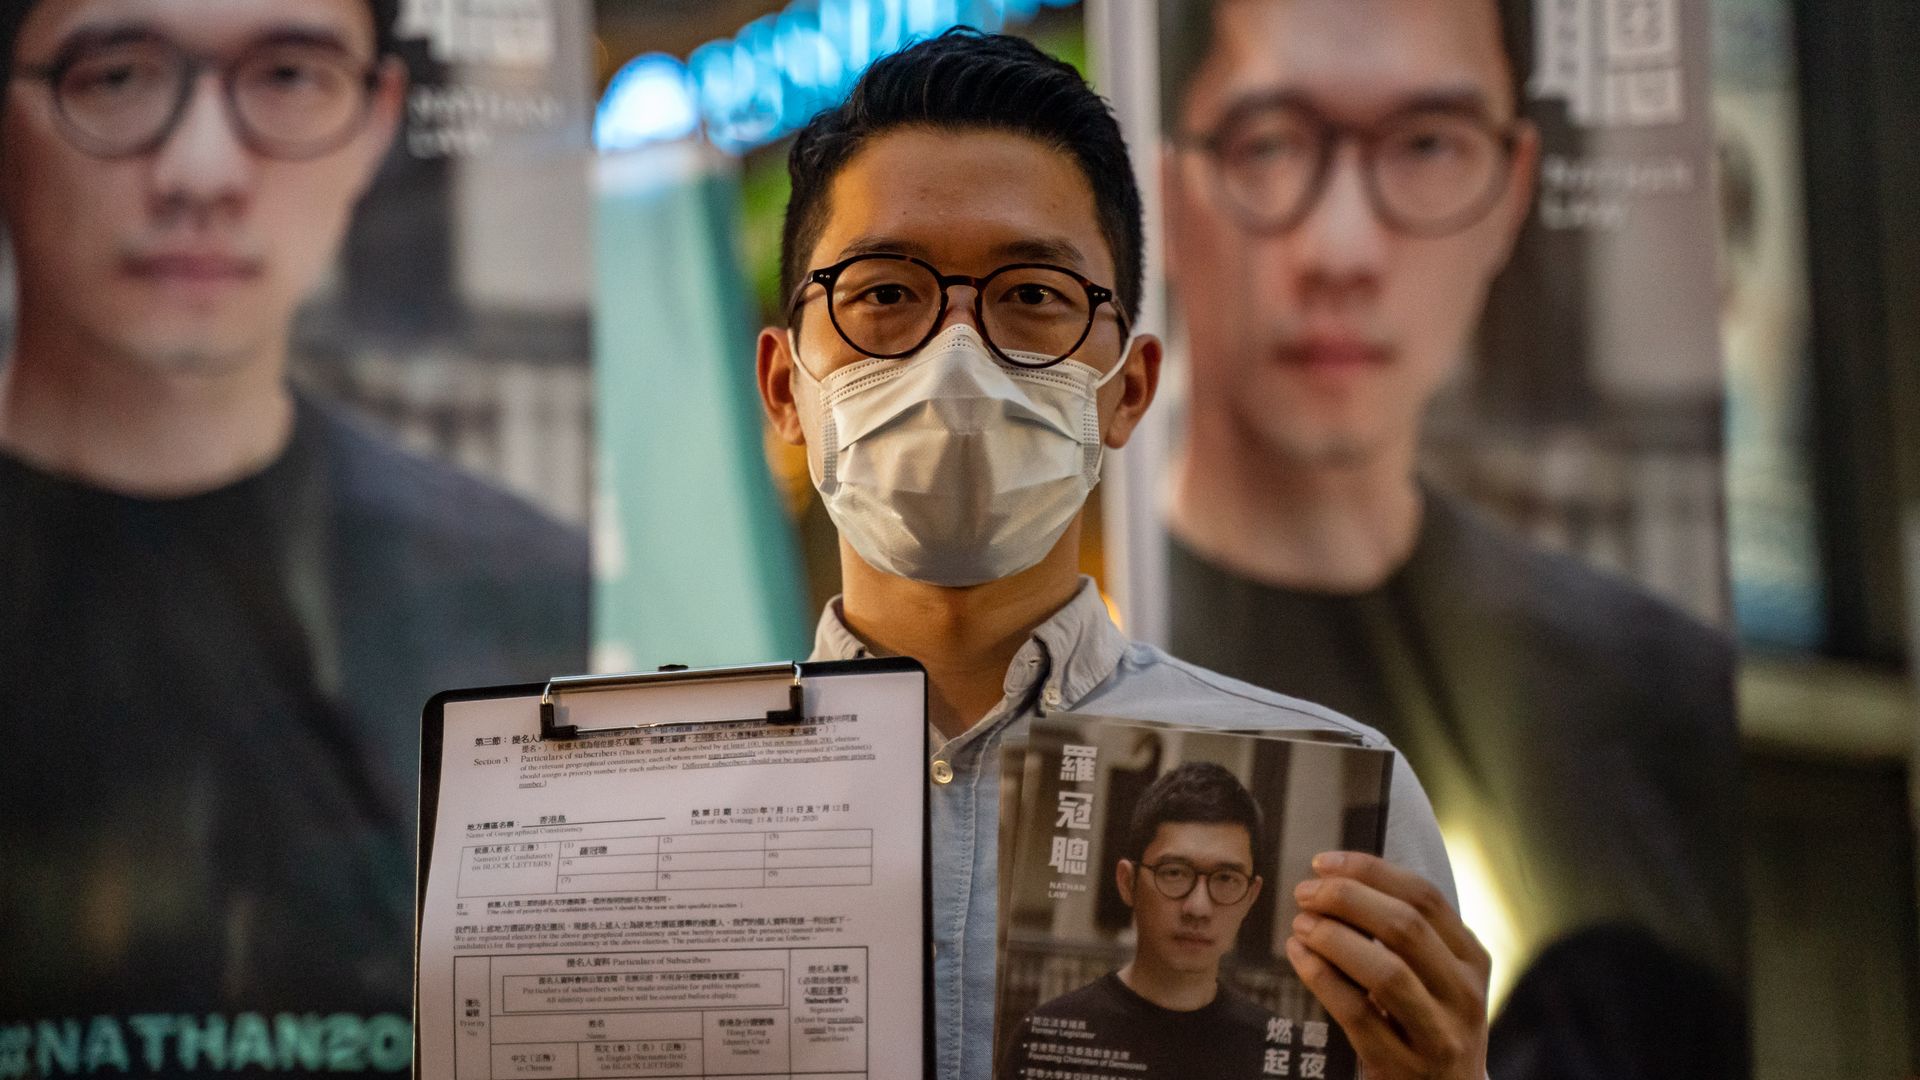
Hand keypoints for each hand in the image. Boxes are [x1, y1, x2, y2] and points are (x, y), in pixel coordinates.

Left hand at [1285, 851, 1489, 1079]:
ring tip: (1301, 925)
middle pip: (1404, 927)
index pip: (1424, 897)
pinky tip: (1300, 957)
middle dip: (1346, 900)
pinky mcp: (1404, 1066)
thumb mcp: (1438, 977)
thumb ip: (1408, 936)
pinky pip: (1357, 1014)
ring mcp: (1439, 1034)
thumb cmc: (1430, 1023)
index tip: (1325, 863)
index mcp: (1471, 959)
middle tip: (1306, 893)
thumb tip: (1339, 881)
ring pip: (1385, 971)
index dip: (1370, 872)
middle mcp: (1464, 994)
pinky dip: (1322, 979)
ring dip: (1333, 939)